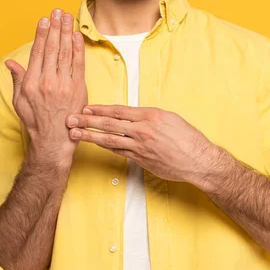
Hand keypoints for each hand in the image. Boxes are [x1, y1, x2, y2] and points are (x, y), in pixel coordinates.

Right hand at [5, 9, 87, 164]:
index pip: (38, 52)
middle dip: (55, 27)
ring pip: (65, 53)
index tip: (44, 20)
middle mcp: (47, 81)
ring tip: (66, 18)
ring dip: (66, 33)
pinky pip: (78, 65)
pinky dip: (78, 49)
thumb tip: (11, 64)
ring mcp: (64, 85)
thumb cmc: (35, 121)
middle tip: (57, 12)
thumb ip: (17, 80)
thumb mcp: (19, 102)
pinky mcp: (78, 89)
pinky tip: (76, 36)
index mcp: (31, 83)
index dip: (42, 34)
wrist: (53, 140)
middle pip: (52, 48)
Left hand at [65, 105, 219, 183]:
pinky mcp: (141, 160)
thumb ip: (149, 117)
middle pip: (109, 124)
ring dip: (91, 137)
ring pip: (110, 140)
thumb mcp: (170, 118)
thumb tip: (133, 117)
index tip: (86, 108)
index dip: (100, 110)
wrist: (198, 160)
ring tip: (76, 134)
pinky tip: (96, 146)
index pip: (118, 111)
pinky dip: (107, 148)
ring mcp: (141, 146)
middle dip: (88, 121)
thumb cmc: (188, 138)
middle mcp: (143, 130)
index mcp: (150, 115)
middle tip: (71, 119)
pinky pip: (120, 152)